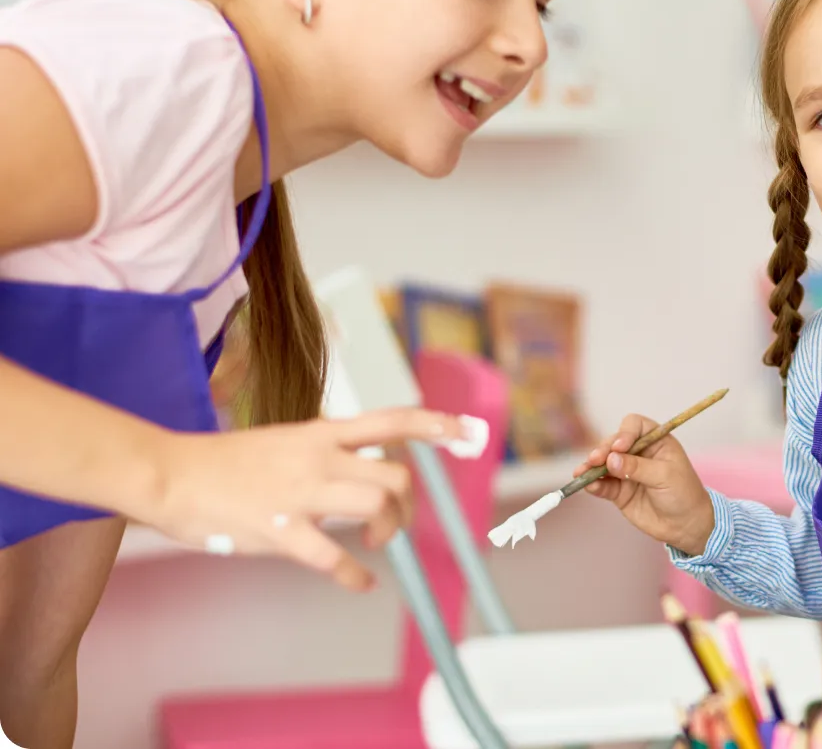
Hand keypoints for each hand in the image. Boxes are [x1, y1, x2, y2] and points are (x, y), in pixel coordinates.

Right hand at [140, 407, 469, 591]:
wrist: (170, 474)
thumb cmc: (225, 463)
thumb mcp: (284, 441)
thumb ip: (323, 449)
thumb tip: (358, 462)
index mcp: (320, 433)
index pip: (391, 421)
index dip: (436, 426)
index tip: (469, 433)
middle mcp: (317, 457)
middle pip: (395, 476)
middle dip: (409, 507)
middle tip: (394, 526)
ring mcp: (299, 493)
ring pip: (376, 504)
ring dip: (389, 532)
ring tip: (375, 546)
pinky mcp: (278, 529)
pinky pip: (331, 556)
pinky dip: (355, 575)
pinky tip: (360, 581)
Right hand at [575, 414, 714, 555]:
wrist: (685, 525)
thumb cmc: (684, 494)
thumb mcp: (665, 476)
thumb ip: (637, 467)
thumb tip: (611, 459)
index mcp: (655, 441)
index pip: (634, 426)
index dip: (624, 433)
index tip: (619, 447)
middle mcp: (638, 452)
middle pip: (613, 443)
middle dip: (603, 450)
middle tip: (596, 460)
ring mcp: (626, 471)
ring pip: (603, 463)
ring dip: (591, 466)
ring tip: (582, 472)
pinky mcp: (619, 491)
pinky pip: (603, 484)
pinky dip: (594, 484)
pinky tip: (589, 486)